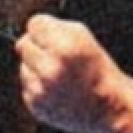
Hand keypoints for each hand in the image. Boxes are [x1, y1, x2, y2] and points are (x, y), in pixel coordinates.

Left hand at [17, 15, 125, 132]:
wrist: (109, 107)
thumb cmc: (98, 70)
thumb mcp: (84, 37)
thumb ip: (54, 27)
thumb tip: (29, 31)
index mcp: (64, 48)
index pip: (34, 25)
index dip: (45, 29)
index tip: (56, 39)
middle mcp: (50, 69)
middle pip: (23, 43)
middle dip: (38, 47)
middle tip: (57, 57)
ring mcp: (41, 90)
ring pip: (23, 66)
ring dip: (37, 68)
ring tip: (61, 77)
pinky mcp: (36, 106)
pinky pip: (27, 87)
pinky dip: (39, 87)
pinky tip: (58, 91)